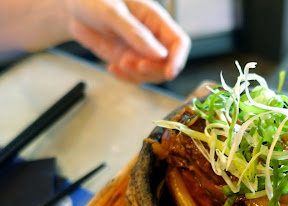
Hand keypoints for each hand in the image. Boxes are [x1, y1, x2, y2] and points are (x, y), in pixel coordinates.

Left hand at [67, 0, 190, 82]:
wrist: (71, 6)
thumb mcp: (112, 12)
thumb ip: (136, 33)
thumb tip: (159, 54)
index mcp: (155, 19)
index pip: (179, 42)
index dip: (178, 59)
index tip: (169, 73)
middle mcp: (151, 36)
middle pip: (167, 63)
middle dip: (153, 69)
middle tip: (133, 65)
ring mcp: (139, 50)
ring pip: (151, 74)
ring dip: (137, 75)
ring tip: (119, 63)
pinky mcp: (126, 59)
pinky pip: (134, 76)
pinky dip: (124, 77)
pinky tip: (112, 68)